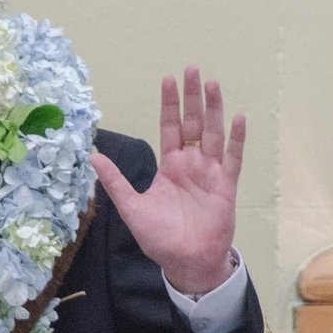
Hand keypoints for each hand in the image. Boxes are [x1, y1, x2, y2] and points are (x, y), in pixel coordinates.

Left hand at [90, 66, 243, 294]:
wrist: (185, 262)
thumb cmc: (160, 237)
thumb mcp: (132, 208)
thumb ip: (115, 182)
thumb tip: (93, 157)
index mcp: (169, 166)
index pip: (170, 127)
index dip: (169, 104)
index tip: (168, 79)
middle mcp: (191, 164)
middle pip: (193, 123)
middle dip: (192, 97)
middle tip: (192, 70)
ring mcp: (210, 173)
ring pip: (213, 133)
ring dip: (214, 109)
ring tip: (212, 84)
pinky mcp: (226, 185)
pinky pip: (232, 158)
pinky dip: (236, 139)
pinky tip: (239, 118)